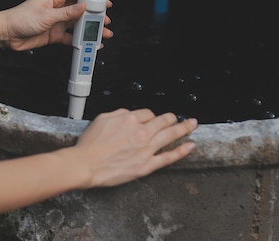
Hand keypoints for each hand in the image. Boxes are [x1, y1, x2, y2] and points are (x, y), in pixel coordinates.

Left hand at [2, 0, 112, 51]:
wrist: (7, 34)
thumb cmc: (20, 18)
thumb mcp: (47, 15)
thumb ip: (67, 13)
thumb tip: (83, 7)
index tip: (106, 4)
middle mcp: (58, 7)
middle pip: (81, 9)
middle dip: (95, 16)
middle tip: (106, 22)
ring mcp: (57, 20)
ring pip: (78, 24)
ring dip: (89, 29)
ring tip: (102, 34)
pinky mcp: (54, 33)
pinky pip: (70, 36)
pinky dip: (79, 40)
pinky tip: (87, 43)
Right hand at [73, 109, 197, 187]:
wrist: (86, 164)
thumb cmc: (90, 144)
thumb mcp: (102, 119)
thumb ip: (119, 113)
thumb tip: (130, 114)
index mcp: (130, 120)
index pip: (148, 113)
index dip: (150, 115)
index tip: (151, 118)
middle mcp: (141, 132)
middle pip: (163, 121)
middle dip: (172, 118)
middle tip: (178, 118)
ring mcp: (146, 149)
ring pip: (170, 135)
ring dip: (183, 128)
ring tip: (192, 124)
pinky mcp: (146, 165)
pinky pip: (168, 157)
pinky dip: (181, 151)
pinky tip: (190, 145)